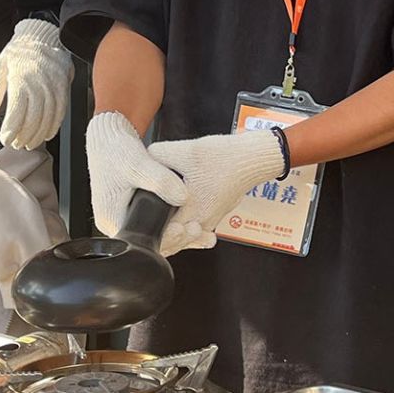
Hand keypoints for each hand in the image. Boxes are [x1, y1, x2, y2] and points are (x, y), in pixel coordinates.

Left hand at [0, 19, 72, 150]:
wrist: (42, 36)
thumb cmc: (19, 52)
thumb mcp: (0, 66)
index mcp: (20, 79)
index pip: (17, 112)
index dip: (11, 129)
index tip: (6, 138)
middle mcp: (39, 84)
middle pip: (33, 118)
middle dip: (24, 135)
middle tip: (17, 144)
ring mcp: (53, 86)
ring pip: (48, 117)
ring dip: (38, 134)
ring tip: (29, 143)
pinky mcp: (63, 87)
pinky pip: (61, 111)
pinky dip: (54, 125)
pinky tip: (47, 134)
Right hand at [86, 112, 186, 238]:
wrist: (109, 138)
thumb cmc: (114, 149)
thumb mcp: (137, 164)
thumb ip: (159, 180)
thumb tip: (183, 197)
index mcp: (111, 218)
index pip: (140, 240)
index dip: (165, 237)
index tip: (184, 229)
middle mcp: (118, 223)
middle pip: (151, 241)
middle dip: (177, 238)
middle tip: (197, 230)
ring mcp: (128, 218)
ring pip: (157, 235)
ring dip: (180, 235)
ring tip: (202, 232)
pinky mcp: (138, 212)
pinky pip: (159, 225)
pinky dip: (177, 224)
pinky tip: (196, 225)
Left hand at [148, 129, 286, 253]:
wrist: (252, 158)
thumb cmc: (226, 157)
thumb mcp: (185, 150)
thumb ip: (158, 154)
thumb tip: (142, 158)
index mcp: (194, 210)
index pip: (166, 235)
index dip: (151, 233)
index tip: (141, 224)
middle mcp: (203, 222)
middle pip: (175, 242)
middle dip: (161, 237)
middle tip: (146, 227)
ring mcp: (211, 221)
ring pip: (186, 238)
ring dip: (173, 234)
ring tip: (159, 224)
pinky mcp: (215, 216)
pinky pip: (196, 230)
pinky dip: (185, 229)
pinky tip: (176, 218)